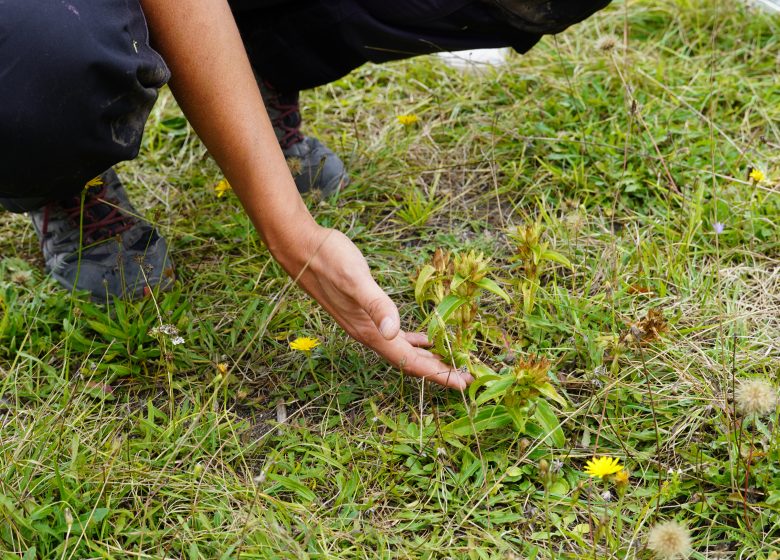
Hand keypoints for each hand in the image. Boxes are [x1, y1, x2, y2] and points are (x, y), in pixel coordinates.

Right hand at [275, 225, 473, 389]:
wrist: (301, 248)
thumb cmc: (329, 260)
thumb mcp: (356, 279)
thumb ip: (376, 304)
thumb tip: (394, 331)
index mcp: (370, 331)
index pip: (409, 361)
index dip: (437, 374)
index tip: (463, 384)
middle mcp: (368, 333)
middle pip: (408, 361)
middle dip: (438, 371)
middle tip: (467, 377)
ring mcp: (365, 323)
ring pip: (402, 350)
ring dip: (427, 359)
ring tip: (450, 362)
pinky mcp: (364, 311)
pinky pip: (395, 335)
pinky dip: (413, 341)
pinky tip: (424, 338)